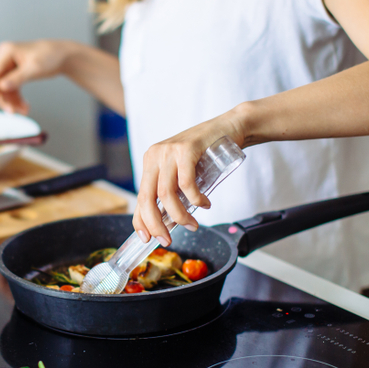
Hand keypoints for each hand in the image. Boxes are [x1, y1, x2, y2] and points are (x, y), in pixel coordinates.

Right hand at [0, 40, 75, 114]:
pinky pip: (12, 89)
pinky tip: (25, 107)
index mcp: (6, 51)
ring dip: (12, 102)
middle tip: (12, 112)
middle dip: (5, 99)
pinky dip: (17, 99)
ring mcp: (10, 66)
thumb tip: (1, 86)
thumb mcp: (34, 68)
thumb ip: (17, 78)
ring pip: (5, 89)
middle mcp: (5, 58)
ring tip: (24, 111)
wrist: (63, 56)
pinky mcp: (15, 74)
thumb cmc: (50, 56)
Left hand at [133, 114, 245, 246]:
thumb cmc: (207, 153)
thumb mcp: (183, 171)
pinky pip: (186, 184)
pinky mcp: (186, 149)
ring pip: (166, 194)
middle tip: (167, 240)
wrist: (229, 127)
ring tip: (192, 224)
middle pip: (146, 198)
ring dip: (179, 216)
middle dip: (156, 224)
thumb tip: (167, 221)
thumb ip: (173, 190)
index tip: (146, 239)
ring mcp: (169, 151)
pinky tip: (204, 204)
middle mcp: (155, 155)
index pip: (139, 197)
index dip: (140, 221)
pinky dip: (195, 200)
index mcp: (150, 161)